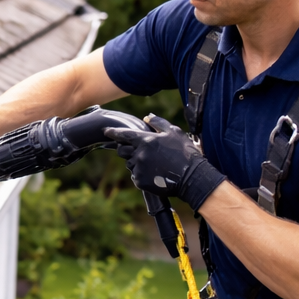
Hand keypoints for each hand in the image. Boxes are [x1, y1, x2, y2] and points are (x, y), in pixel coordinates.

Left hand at [104, 115, 226, 211]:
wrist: (193, 177)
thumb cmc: (186, 153)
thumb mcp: (174, 133)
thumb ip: (158, 123)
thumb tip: (147, 117)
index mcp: (146, 140)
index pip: (124, 135)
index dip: (113, 132)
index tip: (106, 131)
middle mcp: (140, 154)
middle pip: (123, 151)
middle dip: (126, 150)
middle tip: (141, 152)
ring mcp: (139, 168)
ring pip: (130, 164)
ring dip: (138, 163)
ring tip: (155, 165)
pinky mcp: (141, 181)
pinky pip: (136, 176)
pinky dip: (143, 175)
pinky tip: (156, 174)